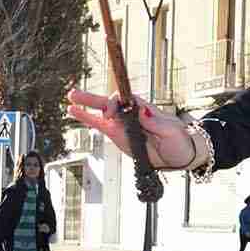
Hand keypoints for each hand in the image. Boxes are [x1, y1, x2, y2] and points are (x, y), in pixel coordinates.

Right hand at [65, 90, 196, 167]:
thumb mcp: (171, 131)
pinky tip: (74, 113)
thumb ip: (156, 122)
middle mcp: (131, 114)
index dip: (114, 101)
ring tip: (70, 100)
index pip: (126, 99)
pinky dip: (87, 119)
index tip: (109, 110)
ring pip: (101, 112)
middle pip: (109, 102)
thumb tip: (142, 110)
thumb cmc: (179, 141)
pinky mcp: (118, 135)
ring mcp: (123, 124)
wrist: (179, 156)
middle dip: (92, 98)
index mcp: (144, 109)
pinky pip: (100, 126)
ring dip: (86, 106)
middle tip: (75, 94)